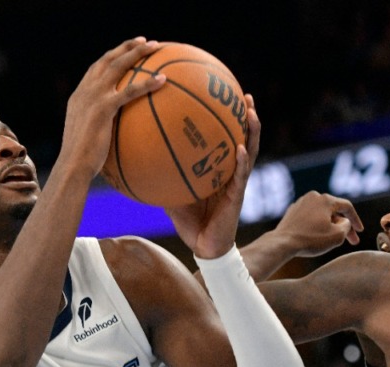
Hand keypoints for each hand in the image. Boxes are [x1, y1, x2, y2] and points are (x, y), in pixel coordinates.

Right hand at [59, 37, 165, 180]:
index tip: (126, 50)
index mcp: (80, 96)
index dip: (112, 56)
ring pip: (118, 66)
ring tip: (156, 48)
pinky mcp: (104, 108)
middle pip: (108, 59)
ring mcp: (93, 97)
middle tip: (145, 41)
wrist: (73, 165)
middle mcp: (85, 91)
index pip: (96, 68)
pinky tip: (163, 80)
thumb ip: (99, 129)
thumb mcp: (88, 139)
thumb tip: (114, 137)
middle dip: (127, 47)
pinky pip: (130, 91)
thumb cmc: (82, 161)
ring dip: (138, 53)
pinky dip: (147, 83)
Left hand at [165, 94, 261, 258]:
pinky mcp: (237, 196)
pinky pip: (241, 176)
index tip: (224, 96)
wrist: (202, 246)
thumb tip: (136, 158)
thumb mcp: (170, 192)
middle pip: (244, 138)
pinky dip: (242, 161)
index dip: (228, 120)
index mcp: (219, 169)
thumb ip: (160, 175)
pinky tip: (241, 148)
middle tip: (245, 96)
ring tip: (251, 113)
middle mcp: (232, 172)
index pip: (226, 139)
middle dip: (247, 117)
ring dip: (253, 132)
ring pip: (250, 152)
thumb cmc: (189, 221)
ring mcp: (237, 183)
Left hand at [273, 191, 362, 257]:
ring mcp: (301, 203)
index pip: (347, 207)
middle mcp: (313, 197)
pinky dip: (316, 226)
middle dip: (343, 226)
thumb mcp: (337, 236)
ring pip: (322, 214)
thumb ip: (347, 227)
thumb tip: (344, 222)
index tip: (360, 231)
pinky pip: (310, 217)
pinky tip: (317, 237)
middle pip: (334, 211)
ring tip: (333, 240)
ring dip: (330, 226)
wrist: (283, 243)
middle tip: (351, 241)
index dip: (356, 220)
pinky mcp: (292, 212)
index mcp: (325, 199)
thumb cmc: (311, 240)